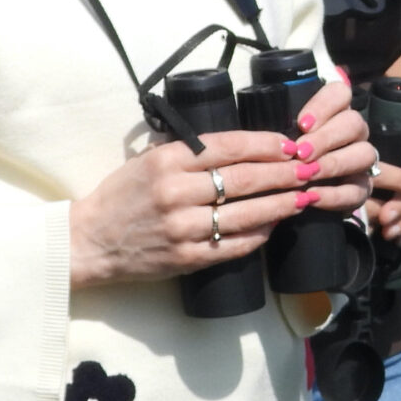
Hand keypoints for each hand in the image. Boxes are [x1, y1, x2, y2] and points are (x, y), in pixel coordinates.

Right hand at [67, 74, 370, 286]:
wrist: (91, 241)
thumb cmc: (121, 195)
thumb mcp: (148, 159)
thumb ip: (187, 150)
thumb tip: (241, 143)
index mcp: (167, 160)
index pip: (228, 146)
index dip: (265, 145)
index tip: (290, 144)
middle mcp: (175, 192)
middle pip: (244, 179)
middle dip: (284, 173)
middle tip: (310, 168)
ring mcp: (182, 228)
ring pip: (246, 214)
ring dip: (281, 204)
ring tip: (305, 195)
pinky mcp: (186, 257)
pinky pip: (234, 245)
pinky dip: (260, 233)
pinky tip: (277, 223)